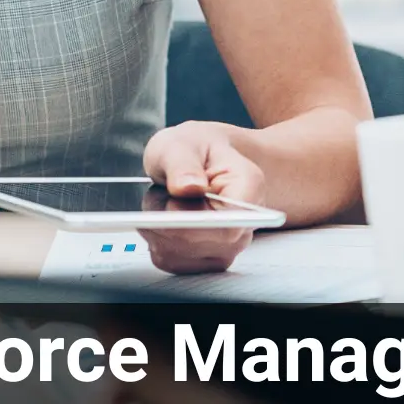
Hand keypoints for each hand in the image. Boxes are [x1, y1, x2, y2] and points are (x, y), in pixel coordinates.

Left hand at [140, 122, 265, 274]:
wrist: (204, 160)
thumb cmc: (196, 150)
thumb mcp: (181, 143)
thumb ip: (182, 164)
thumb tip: (187, 187)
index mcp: (248, 189)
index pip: (227, 227)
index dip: (191, 224)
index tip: (167, 208)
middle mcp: (243, 225)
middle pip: (196, 243)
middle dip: (164, 218)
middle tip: (163, 189)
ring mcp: (226, 248)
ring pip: (177, 253)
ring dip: (157, 227)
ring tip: (166, 198)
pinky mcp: (203, 260)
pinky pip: (168, 259)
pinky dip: (155, 239)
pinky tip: (163, 217)